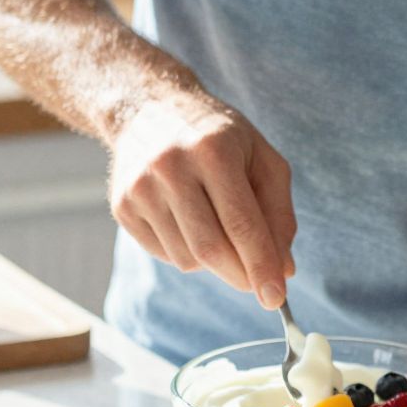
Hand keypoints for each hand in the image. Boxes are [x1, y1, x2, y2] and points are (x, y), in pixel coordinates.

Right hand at [106, 89, 296, 309]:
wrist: (148, 108)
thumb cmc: (218, 137)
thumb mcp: (261, 158)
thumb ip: (278, 213)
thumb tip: (284, 269)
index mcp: (213, 151)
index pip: (241, 224)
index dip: (260, 265)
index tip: (276, 298)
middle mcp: (170, 167)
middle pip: (211, 248)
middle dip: (240, 276)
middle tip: (259, 286)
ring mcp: (140, 188)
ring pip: (187, 259)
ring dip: (214, 262)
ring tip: (219, 227)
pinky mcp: (121, 206)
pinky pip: (165, 255)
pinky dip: (188, 253)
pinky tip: (191, 222)